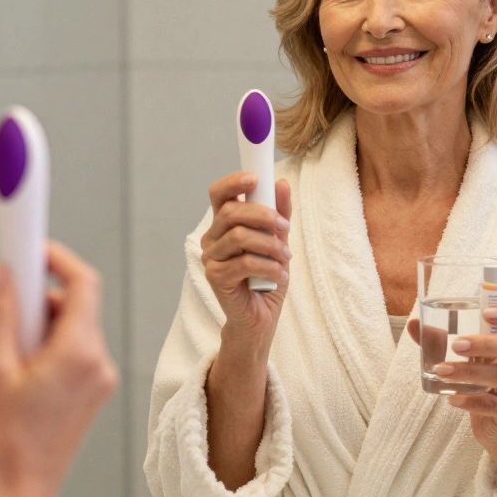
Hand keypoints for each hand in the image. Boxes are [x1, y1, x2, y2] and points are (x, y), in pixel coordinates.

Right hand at [0, 242, 118, 496]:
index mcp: (79, 352)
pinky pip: (63, 356)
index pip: (82, 281)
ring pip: (61, 333)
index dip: (55, 258)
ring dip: (23, 333)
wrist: (15, 495)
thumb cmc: (5, 447)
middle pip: (67, 307)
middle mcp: (95, 364)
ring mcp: (93, 382)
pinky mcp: (84, 395)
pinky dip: (32, 353)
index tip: (30, 249)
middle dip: (25, 306)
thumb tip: (1, 273)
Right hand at [200, 173, 292, 350]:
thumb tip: (281, 184)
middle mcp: (212, 239)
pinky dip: (268, 266)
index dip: (233, 182)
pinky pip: (244, 262)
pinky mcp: (215, 278)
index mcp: (223, 225)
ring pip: (239, 236)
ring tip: (285, 257)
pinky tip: (279, 274)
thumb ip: (279, 214)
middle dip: (264, 215)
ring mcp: (211, 258)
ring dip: (269, 244)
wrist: (261, 318)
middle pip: (230, 212)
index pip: (218, 194)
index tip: (256, 178)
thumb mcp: (278, 242)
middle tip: (285, 228)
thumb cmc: (266, 279)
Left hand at [407, 303, 496, 447]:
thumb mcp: (467, 356)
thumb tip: (413, 324)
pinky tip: (452, 398)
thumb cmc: (482, 378)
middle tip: (455, 345)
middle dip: (485, 344)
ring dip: (470, 372)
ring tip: (442, 371)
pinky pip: (495, 404)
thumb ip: (441, 339)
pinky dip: (471, 401)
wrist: (496, 422)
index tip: (485, 312)